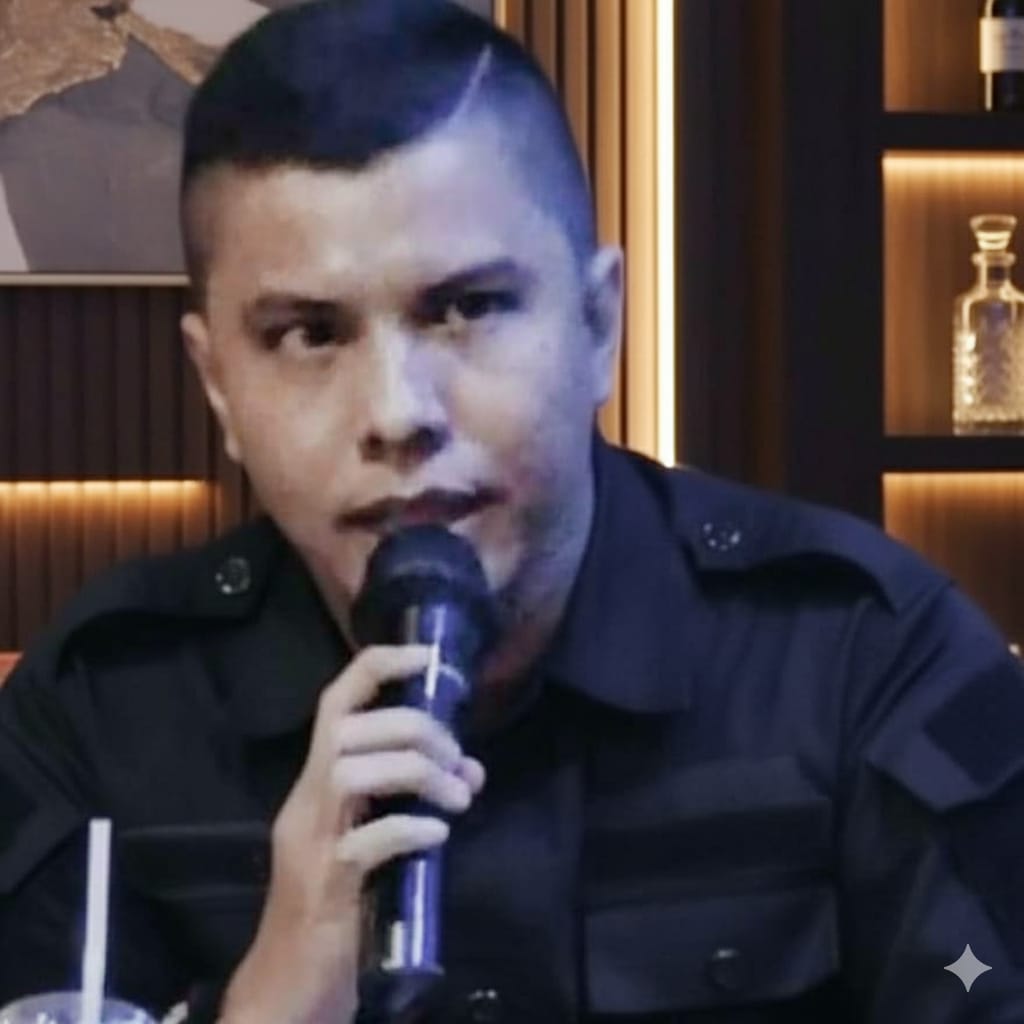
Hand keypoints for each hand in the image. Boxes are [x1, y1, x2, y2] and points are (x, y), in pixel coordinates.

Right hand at [219, 645, 484, 1023]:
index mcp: (314, 786)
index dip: (380, 667)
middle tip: (459, 764)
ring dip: (419, 772)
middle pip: (350, 730)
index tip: (428, 656)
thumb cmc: (335, 907)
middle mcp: (305, 804)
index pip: (335, 703)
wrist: (287, 985)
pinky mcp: (328, 888)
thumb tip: (469, 771)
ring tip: (460, 796)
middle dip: (417, 729)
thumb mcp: (372, 843)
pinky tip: (437, 834)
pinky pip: (368, 841)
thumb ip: (411, 803)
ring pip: (354, 770)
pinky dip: (410, 827)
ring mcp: (311, 844)